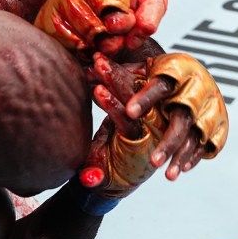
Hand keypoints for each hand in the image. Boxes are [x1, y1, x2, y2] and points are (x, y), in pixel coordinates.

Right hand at [35, 0, 166, 54]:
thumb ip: (151, 13)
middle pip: (91, 30)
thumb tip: (143, 30)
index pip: (109, 13)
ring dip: (94, 46)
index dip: (123, 24)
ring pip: (76, 41)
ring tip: (102, 35)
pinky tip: (88, 40)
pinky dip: (79, 50)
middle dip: (109, 40)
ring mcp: (54, 3)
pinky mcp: (45, 19)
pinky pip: (63, 45)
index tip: (127, 19)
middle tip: (115, 33)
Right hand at [78, 55, 163, 197]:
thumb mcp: (100, 179)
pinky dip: (115, 74)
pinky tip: (100, 60)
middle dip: (116, 81)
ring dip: (115, 74)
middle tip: (99, 64)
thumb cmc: (109, 175)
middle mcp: (147, 124)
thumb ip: (94, 177)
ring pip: (133, 88)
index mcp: (140, 142)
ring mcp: (144, 113)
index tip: (98, 91)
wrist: (119, 173)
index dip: (113, 107)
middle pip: (134, 99)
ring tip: (98, 59)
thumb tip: (90, 178)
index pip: (128, 121)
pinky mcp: (138, 105)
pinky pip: (129, 84)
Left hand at [124, 53, 228, 179]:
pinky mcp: (218, 122)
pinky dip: (195, 155)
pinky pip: (210, 142)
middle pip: (184, 116)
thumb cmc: (159, 72)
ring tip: (167, 175)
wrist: (194, 75)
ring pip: (197, 135)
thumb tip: (93, 65)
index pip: (161, 84)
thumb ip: (121, 71)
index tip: (129, 112)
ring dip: (181, 155)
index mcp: (177, 68)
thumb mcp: (143, 67)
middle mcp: (197, 87)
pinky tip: (181, 169)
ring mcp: (210, 106)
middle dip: (169, 141)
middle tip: (152, 163)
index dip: (146, 98)